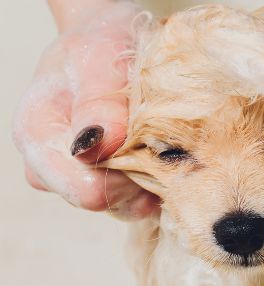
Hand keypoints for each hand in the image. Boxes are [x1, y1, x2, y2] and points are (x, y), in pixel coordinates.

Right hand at [12, 1, 157, 218]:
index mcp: (38, 136)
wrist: (109, 41)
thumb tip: (97, 144)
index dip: (123, 175)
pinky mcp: (105, 180)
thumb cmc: (99, 45)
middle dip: (138, 174)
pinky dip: (157, 181)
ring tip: (159, 139)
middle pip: (106, 201)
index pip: (83, 189)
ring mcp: (78, 175)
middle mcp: (51, 165)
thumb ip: (98, 101)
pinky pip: (137, 201)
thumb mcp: (99, 59)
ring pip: (123, 205)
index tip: (145, 141)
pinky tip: (163, 154)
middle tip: (158, 135)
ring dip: (150, 178)